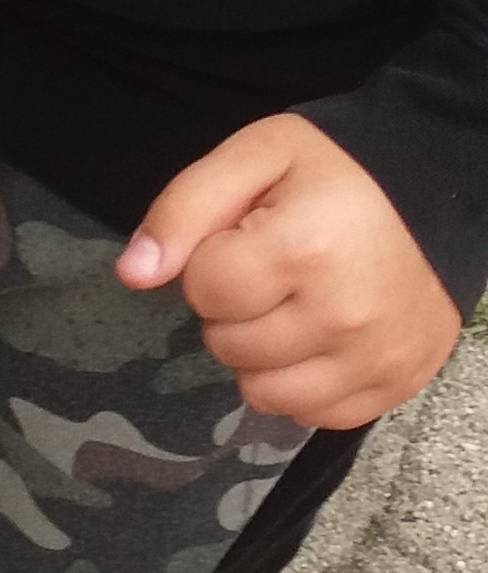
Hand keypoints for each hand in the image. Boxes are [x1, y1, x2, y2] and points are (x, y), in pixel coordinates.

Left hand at [119, 113, 459, 427]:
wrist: (439, 192)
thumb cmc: (339, 171)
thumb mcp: (256, 156)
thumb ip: (185, 209)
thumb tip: (131, 274)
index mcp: (304, 248)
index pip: (203, 289)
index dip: (211, 260)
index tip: (245, 237)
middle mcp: (341, 317)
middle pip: (228, 345)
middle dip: (232, 308)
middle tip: (271, 269)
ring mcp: (373, 361)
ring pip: (263, 394)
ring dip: (259, 356)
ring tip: (290, 308)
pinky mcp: (394, 387)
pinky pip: (313, 416)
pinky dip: (301, 385)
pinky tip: (317, 340)